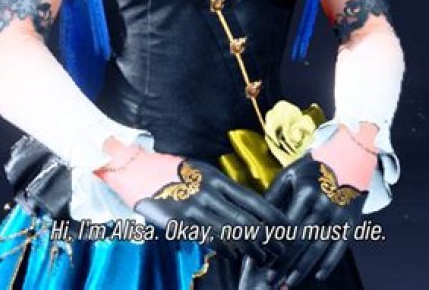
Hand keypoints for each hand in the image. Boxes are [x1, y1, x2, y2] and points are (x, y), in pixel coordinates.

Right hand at [133, 157, 289, 263]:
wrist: (140, 171)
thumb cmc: (176, 173)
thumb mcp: (203, 173)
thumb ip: (224, 189)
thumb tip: (251, 208)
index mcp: (218, 179)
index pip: (254, 200)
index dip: (273, 217)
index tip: (287, 228)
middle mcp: (210, 193)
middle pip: (247, 221)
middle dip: (268, 238)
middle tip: (280, 250)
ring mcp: (195, 209)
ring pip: (231, 234)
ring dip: (251, 249)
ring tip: (263, 258)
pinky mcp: (181, 223)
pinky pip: (210, 241)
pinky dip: (227, 250)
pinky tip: (235, 256)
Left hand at [240, 154, 366, 288]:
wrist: (350, 156)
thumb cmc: (313, 167)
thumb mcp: (290, 174)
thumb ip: (273, 195)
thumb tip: (257, 219)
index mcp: (304, 192)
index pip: (285, 226)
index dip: (273, 246)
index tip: (261, 262)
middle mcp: (322, 205)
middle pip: (300, 241)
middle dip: (284, 264)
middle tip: (271, 282)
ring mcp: (338, 215)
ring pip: (318, 248)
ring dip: (303, 269)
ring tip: (289, 284)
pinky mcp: (352, 221)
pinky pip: (340, 247)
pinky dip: (329, 263)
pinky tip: (318, 276)